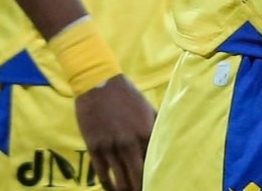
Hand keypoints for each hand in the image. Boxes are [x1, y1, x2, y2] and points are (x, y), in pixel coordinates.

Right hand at [74, 75, 155, 190]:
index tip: (159, 184)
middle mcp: (129, 143)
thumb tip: (167, 141)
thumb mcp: (148, 108)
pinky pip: (102, 173)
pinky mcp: (94, 147)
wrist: (98, 82)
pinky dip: (108, 185)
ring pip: (120, 180)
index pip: (154, 164)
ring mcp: (110, 147)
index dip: (157, 178)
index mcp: (146, 132)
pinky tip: (112, 188)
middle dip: (141, 189)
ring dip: (125, 190)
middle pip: (138, 178)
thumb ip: (157, 126)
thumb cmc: (127, 94)